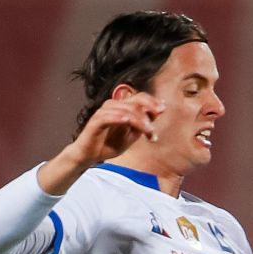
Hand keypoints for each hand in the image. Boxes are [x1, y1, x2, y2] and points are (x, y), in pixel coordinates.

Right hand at [40, 94, 163, 191]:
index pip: (139, 97)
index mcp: (122, 106)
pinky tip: (127, 121)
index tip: (163, 109)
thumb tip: (159, 111)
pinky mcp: (95, 121)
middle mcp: (113, 105)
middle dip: (148, 111)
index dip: (152, 101)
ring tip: (148, 130)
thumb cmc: (109, 144)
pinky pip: (108, 116)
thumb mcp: (131, 135)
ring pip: (124, 109)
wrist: (90, 156)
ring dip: (138, 120)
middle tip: (155, 126)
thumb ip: (143, 124)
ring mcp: (104, 112)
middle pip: (134, 101)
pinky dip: (119, 118)